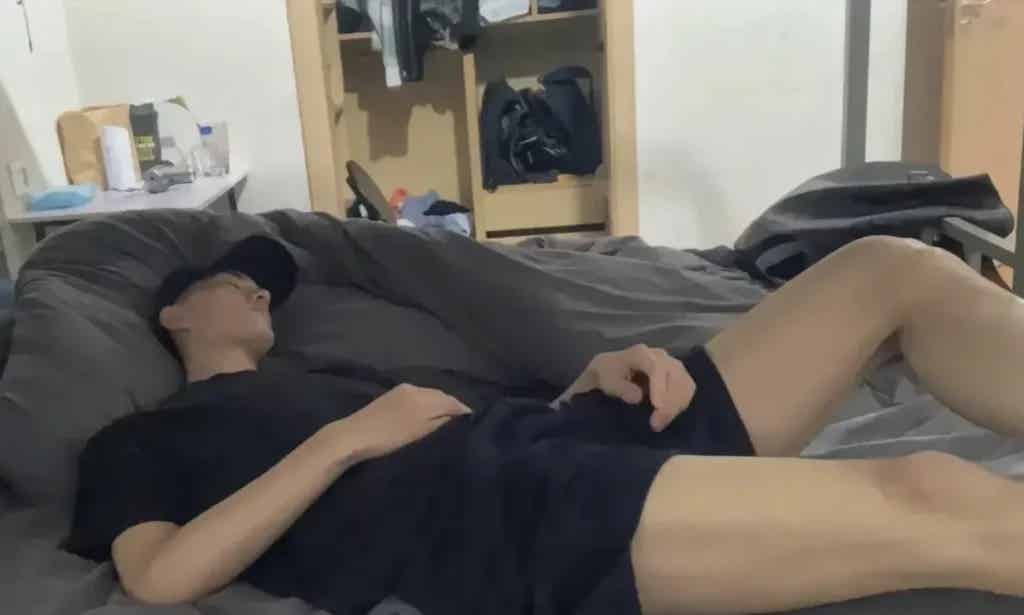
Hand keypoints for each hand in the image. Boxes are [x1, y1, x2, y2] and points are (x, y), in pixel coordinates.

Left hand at [321, 384, 471, 462]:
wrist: (353, 435)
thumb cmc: (389, 439)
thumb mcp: (419, 433)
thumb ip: (441, 421)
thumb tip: (460, 413)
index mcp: (423, 397)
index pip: (451, 401)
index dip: (463, 410)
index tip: (473, 420)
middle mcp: (416, 388)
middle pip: (441, 395)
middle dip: (453, 405)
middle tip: (462, 419)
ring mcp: (403, 389)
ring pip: (430, 394)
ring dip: (440, 403)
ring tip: (448, 417)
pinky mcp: (392, 393)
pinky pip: (419, 394)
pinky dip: (428, 401)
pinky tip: (427, 412)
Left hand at [559, 344, 694, 431]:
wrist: (611, 371)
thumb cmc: (608, 375)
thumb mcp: (606, 380)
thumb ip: (620, 387)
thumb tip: (638, 397)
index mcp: (640, 353)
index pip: (655, 367)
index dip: (659, 386)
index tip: (657, 406)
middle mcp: (660, 355)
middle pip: (674, 375)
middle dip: (669, 402)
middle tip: (656, 424)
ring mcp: (671, 364)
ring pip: (684, 383)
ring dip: (676, 406)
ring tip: (660, 423)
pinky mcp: (678, 376)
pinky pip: (687, 389)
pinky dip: (680, 404)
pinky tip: (668, 417)